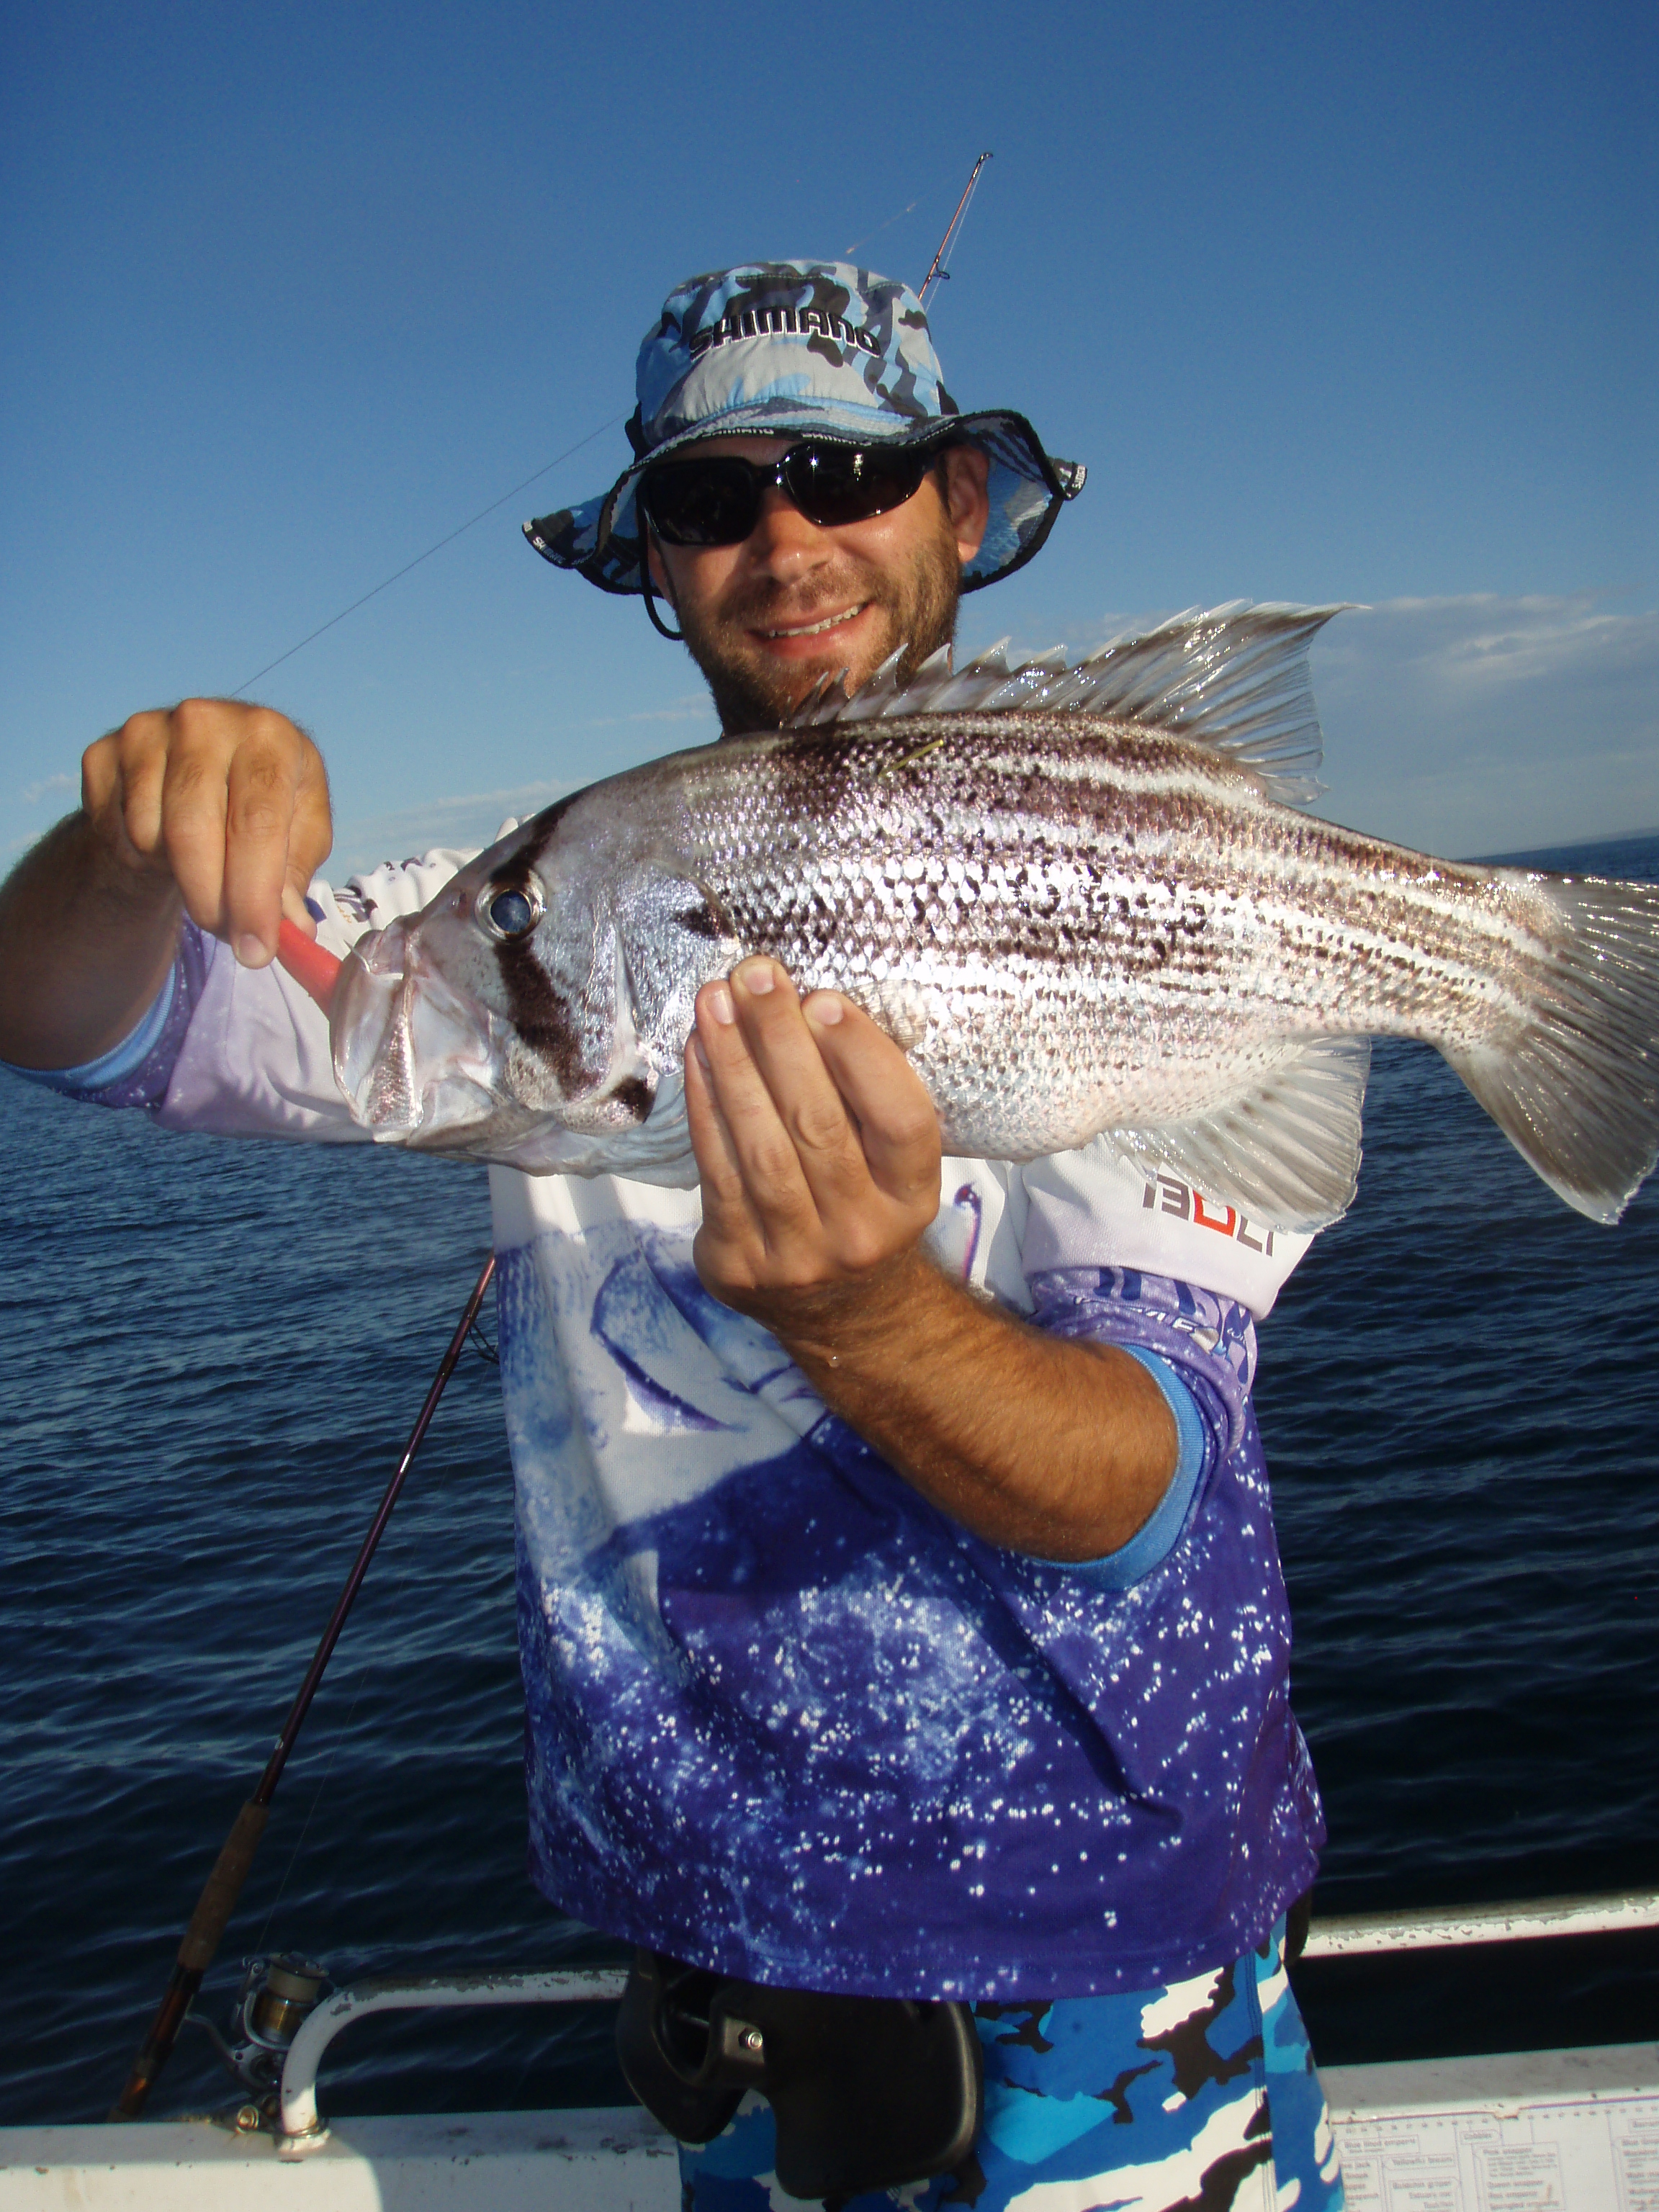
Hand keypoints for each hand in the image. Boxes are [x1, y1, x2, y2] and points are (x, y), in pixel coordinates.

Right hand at [82, 698, 331, 965]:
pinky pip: (115, 830)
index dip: (255, 893)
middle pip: (195, 831)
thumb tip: (290, 931)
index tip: (256, 947)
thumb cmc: (261, 806)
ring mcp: (146, 731)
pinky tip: (164, 844)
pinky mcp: (102, 751)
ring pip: (151, 835)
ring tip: (203, 870)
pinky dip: (140, 857)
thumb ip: (294, 879)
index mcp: (269, 735)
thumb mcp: (297, 834)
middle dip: (212, 901)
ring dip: (178, 878)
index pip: (257, 821)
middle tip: (228, 936)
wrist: (199, 770)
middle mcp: (205, 721)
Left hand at [685, 956, 941, 1334]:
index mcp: (913, 1198)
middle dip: (781, 1040)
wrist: (841, 1312)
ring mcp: (798, 1253)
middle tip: (755, 974)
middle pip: (819, 1124)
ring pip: (761, 1146)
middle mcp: (862, 1231)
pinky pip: (717, 1171)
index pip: (901, 1121)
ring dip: (733, 1063)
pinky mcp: (739, 1262)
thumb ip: (864, 1098)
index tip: (823, 999)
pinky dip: (704, 1105)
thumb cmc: (862, 1204)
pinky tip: (698, 1054)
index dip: (863, 1057)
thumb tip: (808, 1003)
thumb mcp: (890, 1165)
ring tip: (715, 1001)